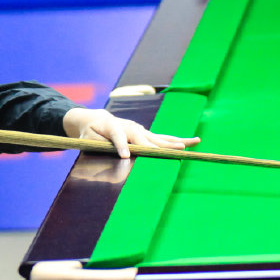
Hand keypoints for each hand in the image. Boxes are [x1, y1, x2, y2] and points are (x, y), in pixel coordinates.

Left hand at [61, 107, 199, 159]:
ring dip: (176, 142)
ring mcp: (140, 130)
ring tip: (192, 143)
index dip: (121, 146)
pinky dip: (177, 141)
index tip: (125, 156)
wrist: (96, 119)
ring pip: (159, 138)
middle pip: (144, 138)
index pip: (117, 137)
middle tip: (173, 151)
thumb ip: (95, 148)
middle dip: (158, 146)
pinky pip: (163, 138)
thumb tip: (103, 160)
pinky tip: (192, 142)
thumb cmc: (90, 132)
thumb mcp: (86, 140)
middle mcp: (130, 127)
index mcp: (113, 127)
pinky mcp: (146, 134)